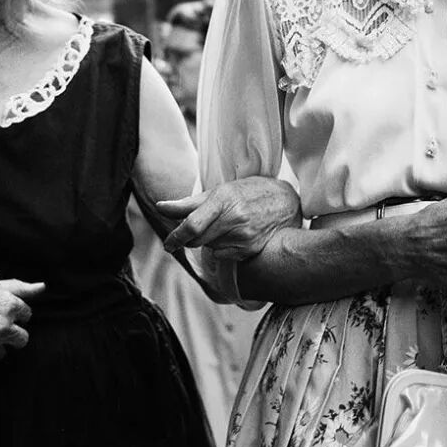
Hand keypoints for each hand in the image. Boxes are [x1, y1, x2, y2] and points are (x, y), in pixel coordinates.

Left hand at [158, 177, 301, 259]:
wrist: (286, 201)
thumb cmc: (249, 191)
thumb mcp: (220, 191)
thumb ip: (188, 203)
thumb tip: (160, 206)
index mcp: (223, 199)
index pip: (192, 225)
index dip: (175, 238)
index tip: (167, 245)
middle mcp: (234, 218)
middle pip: (197, 240)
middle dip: (190, 238)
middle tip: (197, 229)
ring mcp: (244, 236)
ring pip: (210, 248)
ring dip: (209, 241)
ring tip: (225, 225)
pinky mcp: (251, 249)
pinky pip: (223, 255)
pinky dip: (223, 248)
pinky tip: (235, 235)